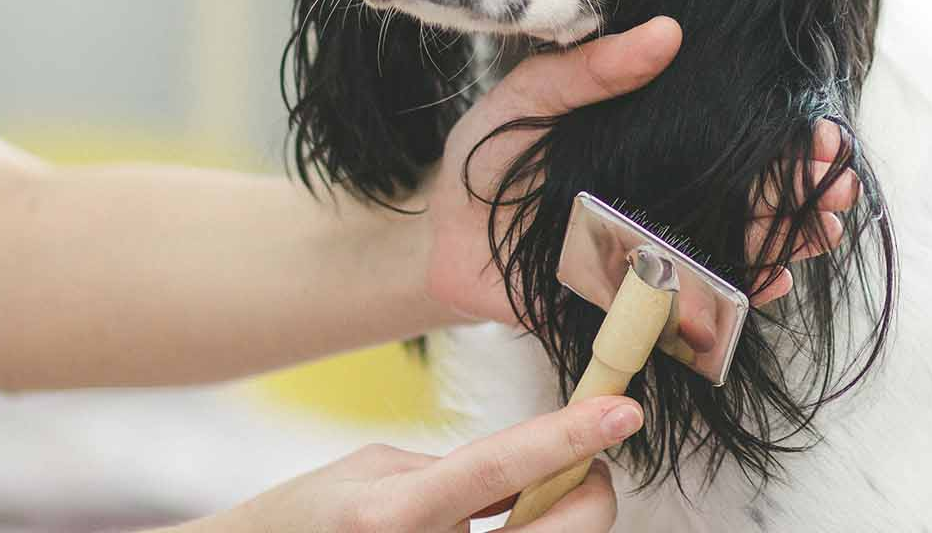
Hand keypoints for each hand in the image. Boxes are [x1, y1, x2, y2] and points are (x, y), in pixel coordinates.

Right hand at [187, 395, 644, 532]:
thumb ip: (458, 470)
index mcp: (393, 515)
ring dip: (559, 520)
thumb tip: (533, 468)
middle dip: (589, 491)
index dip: (569, 435)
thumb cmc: (307, 519)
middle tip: (581, 465)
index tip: (623, 410)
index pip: (500, 468)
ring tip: (526, 503)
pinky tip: (505, 525)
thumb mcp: (374, 472)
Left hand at [420, 16, 859, 325]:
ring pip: (743, 249)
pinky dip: (736, 299)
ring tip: (821, 230)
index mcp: (657, 143)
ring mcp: (659, 251)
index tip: (821, 134)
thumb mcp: (533, 93)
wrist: (434, 236)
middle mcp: (669, 195)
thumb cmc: (485, 154)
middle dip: (809, 193)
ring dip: (790, 243)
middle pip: (758, 196)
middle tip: (836, 187)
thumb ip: (594, 68)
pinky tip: (765, 284)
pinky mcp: (636, 301)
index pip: (739, 139)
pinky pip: (698, 305)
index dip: (789, 139)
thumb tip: (669, 32)